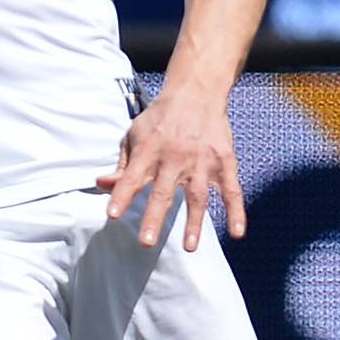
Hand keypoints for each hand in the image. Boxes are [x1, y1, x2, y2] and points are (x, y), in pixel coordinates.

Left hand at [98, 84, 244, 251]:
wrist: (196, 92)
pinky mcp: (224, 162)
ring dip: (194, 223)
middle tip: (145, 242)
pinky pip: (232, 190)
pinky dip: (236, 211)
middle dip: (154, 217)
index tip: (112, 215)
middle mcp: (174, 157)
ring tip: (189, 247)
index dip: (121, 195)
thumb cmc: (160, 118)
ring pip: (198, 196)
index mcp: (149, 151)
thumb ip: (121, 165)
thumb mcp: (134, 135)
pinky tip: (237, 232)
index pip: (132, 177)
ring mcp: (202, 161)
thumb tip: (101, 184)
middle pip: (163, 192)